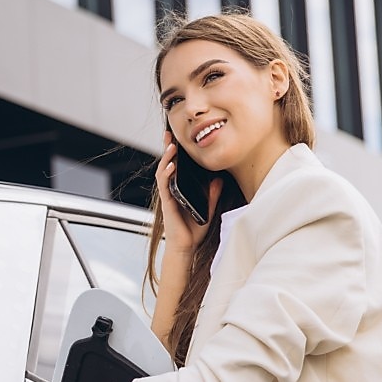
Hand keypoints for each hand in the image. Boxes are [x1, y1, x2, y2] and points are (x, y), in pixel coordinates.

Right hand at [155, 130, 222, 253]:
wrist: (185, 247)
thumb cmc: (193, 230)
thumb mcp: (208, 208)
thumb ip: (212, 194)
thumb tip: (219, 179)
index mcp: (179, 190)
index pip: (175, 167)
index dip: (175, 153)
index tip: (177, 138)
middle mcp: (171, 191)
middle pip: (166, 165)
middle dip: (167, 149)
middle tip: (169, 134)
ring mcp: (167, 196)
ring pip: (163, 172)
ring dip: (166, 158)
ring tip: (171, 146)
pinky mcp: (167, 203)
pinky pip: (164, 185)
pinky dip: (167, 174)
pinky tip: (171, 166)